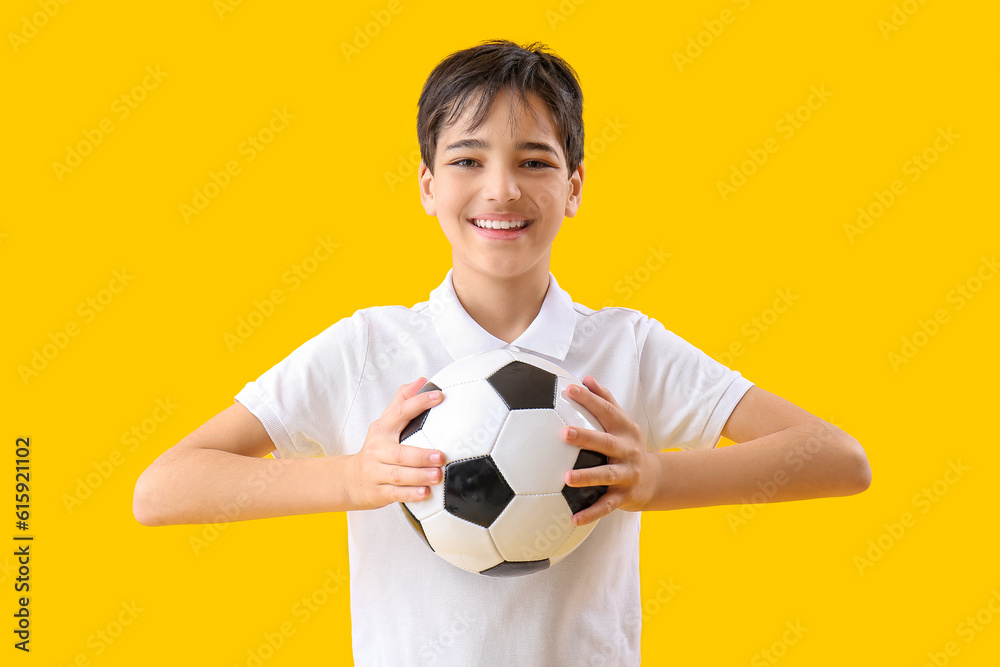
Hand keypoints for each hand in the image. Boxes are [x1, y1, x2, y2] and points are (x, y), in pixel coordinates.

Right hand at [344, 378, 445, 509]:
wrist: (350, 479)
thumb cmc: (377, 448)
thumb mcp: (385, 423)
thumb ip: (403, 401)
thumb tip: (421, 380)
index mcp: (382, 430)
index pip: (400, 413)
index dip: (419, 403)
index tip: (439, 396)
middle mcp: (377, 450)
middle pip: (399, 453)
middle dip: (420, 455)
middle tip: (441, 456)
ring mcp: (376, 472)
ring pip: (398, 475)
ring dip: (419, 476)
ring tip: (437, 475)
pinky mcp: (378, 492)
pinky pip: (396, 493)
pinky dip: (410, 494)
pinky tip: (425, 493)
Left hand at [561, 375, 661, 524]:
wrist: (656, 479)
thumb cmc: (628, 445)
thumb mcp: (622, 422)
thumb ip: (605, 401)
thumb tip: (586, 378)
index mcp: (624, 430)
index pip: (607, 411)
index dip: (589, 400)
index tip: (569, 389)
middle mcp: (627, 451)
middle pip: (606, 443)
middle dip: (586, 438)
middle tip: (565, 433)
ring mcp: (627, 474)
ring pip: (607, 476)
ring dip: (587, 477)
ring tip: (566, 478)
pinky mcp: (625, 497)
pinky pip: (606, 506)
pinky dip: (591, 513)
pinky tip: (573, 518)